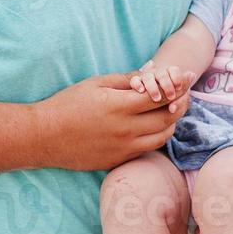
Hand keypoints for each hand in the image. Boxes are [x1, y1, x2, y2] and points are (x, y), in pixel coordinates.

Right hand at [34, 73, 191, 171]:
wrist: (44, 136)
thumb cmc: (67, 104)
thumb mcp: (96, 84)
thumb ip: (126, 80)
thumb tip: (151, 72)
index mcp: (120, 106)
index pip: (161, 96)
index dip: (178, 85)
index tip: (188, 77)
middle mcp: (125, 130)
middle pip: (167, 118)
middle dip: (180, 104)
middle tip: (185, 95)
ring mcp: (123, 148)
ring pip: (162, 137)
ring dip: (170, 123)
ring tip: (169, 111)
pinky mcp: (118, 161)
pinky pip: (147, 149)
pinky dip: (155, 137)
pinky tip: (152, 126)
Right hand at [128, 60, 196, 104]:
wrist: (153, 102)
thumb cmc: (171, 101)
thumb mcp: (178, 101)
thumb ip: (179, 102)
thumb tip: (173, 108)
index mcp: (170, 74)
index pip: (174, 70)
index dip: (177, 77)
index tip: (179, 87)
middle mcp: (157, 74)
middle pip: (162, 74)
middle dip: (167, 85)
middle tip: (171, 97)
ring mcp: (146, 78)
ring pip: (148, 77)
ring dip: (153, 87)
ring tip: (157, 99)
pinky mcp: (136, 83)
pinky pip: (135, 81)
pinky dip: (138, 84)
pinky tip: (141, 91)